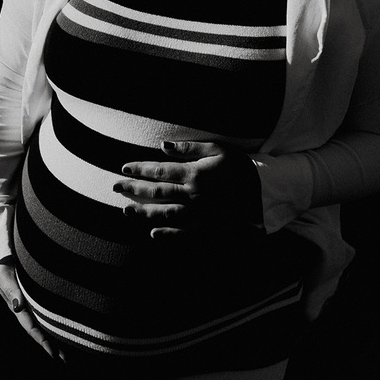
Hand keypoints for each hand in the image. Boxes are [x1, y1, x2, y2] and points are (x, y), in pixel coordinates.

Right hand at [0, 262, 65, 361]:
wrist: (3, 262)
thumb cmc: (3, 270)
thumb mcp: (5, 279)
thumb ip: (12, 292)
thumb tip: (18, 306)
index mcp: (18, 308)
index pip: (31, 328)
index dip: (42, 340)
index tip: (52, 353)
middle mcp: (26, 311)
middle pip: (40, 331)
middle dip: (51, 346)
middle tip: (64, 360)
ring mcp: (31, 307)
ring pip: (44, 326)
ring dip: (54, 339)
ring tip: (66, 354)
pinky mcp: (36, 301)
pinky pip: (47, 316)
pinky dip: (54, 325)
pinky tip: (64, 332)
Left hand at [112, 140, 261, 238]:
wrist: (264, 191)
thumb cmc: (240, 166)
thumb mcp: (217, 149)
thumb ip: (188, 147)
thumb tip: (162, 145)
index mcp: (195, 173)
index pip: (159, 170)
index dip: (139, 169)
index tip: (124, 167)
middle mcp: (193, 194)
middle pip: (157, 191)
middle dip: (133, 188)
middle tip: (114, 186)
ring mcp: (199, 212)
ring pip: (165, 213)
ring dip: (143, 211)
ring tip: (126, 210)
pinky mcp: (207, 225)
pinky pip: (184, 232)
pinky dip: (168, 234)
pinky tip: (153, 233)